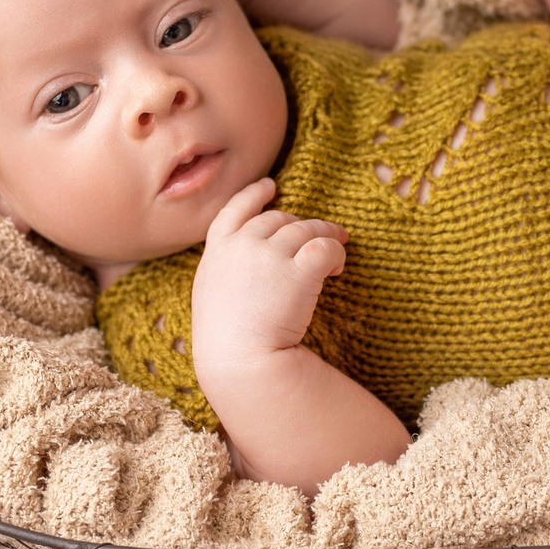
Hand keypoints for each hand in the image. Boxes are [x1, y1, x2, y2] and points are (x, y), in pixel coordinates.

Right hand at [191, 178, 345, 370]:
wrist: (239, 361)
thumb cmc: (225, 341)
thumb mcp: (211, 295)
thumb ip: (226, 270)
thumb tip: (247, 263)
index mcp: (217, 251)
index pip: (235, 210)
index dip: (255, 195)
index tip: (271, 187)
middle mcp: (244, 245)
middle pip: (278, 219)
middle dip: (300, 224)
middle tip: (319, 234)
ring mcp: (271, 254)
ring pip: (306, 229)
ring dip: (325, 235)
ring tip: (339, 247)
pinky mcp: (300, 269)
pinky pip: (326, 247)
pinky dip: (337, 252)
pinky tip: (338, 268)